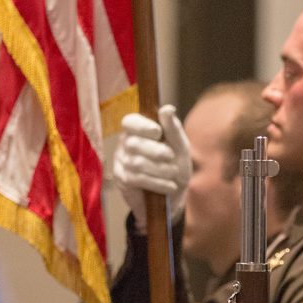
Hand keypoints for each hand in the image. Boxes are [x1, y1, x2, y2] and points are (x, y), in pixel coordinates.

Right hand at [112, 105, 191, 230]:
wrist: (174, 195)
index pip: (130, 122)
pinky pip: (137, 179)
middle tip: (171, 157)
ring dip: (160, 169)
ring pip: (136, 163)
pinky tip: (169, 186)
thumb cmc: (176, 165)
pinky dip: (157, 183)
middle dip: (156, 151)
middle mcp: (125, 144)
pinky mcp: (122, 180)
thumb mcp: (180, 146)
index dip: (142, 126)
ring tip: (173, 174)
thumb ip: (173, 128)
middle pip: (134, 143)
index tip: (158, 132)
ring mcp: (121, 162)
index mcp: (138, 130)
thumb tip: (167, 108)